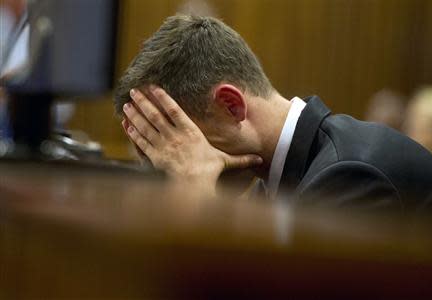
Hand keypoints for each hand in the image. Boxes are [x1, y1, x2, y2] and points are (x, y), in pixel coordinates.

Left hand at [122, 86, 262, 196]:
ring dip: (136, 113)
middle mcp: (174, 135)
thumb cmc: (208, 172)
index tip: (154, 87)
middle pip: (156, 114)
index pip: (174, 109)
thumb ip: (240, 159)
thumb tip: (259, 159)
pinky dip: (133, 132)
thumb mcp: (225, 162)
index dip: (163, 97)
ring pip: (146, 125)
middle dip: (144, 101)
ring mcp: (162, 145)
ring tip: (127, 104)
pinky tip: (127, 124)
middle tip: (134, 91)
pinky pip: (141, 141)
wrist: (193, 186)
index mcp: (191, 131)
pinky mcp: (154, 156)